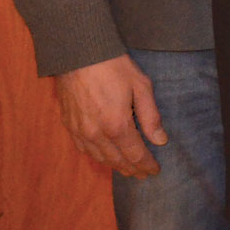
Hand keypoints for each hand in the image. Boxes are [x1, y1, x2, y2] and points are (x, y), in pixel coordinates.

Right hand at [53, 54, 164, 176]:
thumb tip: (160, 140)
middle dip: (132, 169)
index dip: (147, 165)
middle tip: (143, 174)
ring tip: (127, 169)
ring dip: (115, 165)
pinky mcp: (68, 125)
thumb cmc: (114, 67)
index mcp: (117, 125)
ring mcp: (79, 131)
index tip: (155, 171)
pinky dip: (97, 156)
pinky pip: (84, 149)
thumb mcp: (141, 87)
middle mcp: (96, 133)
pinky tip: (104, 156)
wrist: (79, 55)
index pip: (135, 154)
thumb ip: (151, 116)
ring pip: (99, 157)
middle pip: (117, 160)